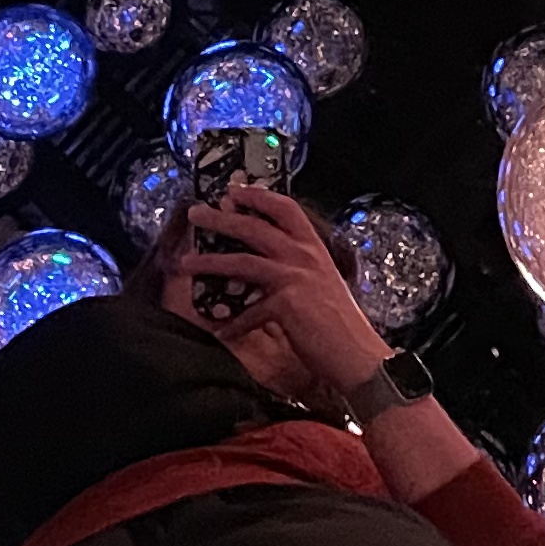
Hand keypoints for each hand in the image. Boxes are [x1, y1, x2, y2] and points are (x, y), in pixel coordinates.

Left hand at [168, 186, 386, 398]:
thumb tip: (264, 265)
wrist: (357, 355)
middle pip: (254, 227)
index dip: (258, 196)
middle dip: (221, 218)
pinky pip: (248, 311)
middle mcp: (304, 256)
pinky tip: (222, 331)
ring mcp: (295, 277)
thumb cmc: (341, 324)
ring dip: (210, 262)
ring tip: (186, 263)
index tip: (233, 190)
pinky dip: (234, 323)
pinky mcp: (286, 303)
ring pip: (242, 260)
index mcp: (314, 248)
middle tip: (196, 212)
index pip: (285, 208)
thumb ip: (297, 270)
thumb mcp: (321, 284)